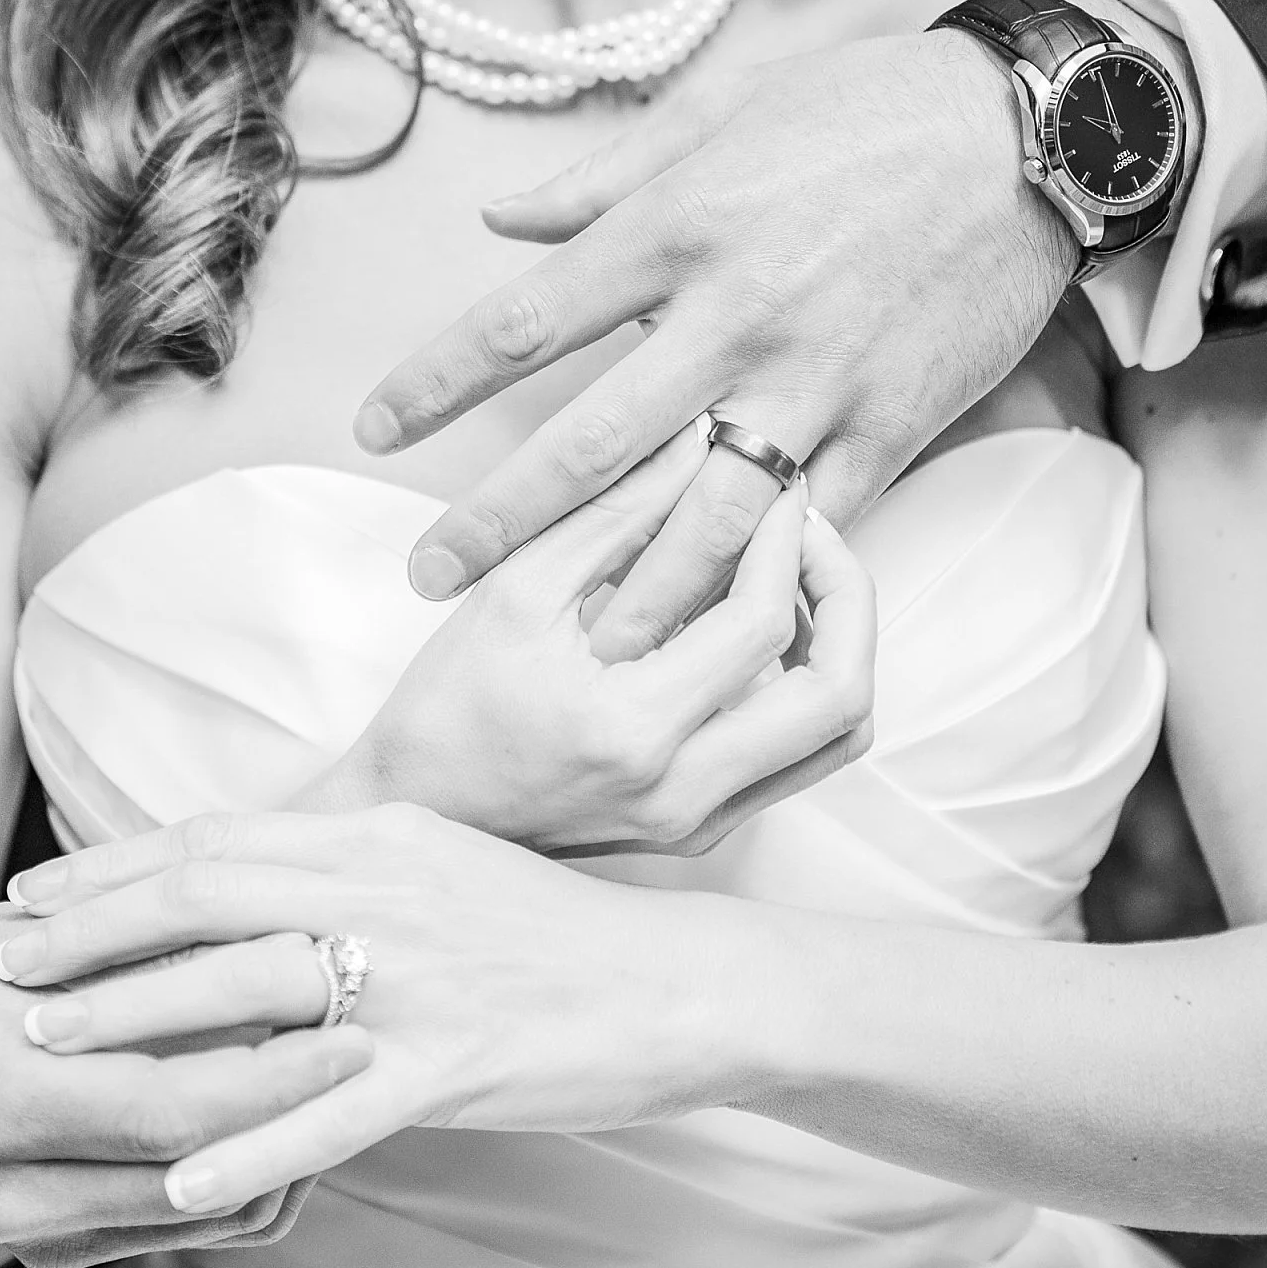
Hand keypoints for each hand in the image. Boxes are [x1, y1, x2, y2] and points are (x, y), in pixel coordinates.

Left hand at [0, 806, 729, 1210]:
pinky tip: (176, 1182)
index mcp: (382, 837)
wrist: (685, 983)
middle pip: (207, 894)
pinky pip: (331, 1110)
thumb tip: (252, 883)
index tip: (33, 895)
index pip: (218, 839)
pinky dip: (248, 1146)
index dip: (114, 867)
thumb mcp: (449, 870)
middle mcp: (388, 889)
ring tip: (47, 1050)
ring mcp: (421, 976)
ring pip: (249, 988)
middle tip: (2, 966)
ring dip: (136, 1018)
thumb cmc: (561, 937)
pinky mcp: (456, 1062)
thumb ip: (352, 871)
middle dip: (91, 930)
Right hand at [0, 903, 372, 1267]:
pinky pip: (180, 1232)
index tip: (351, 1029)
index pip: (169, 1110)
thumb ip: (158, 963)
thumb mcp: (46, 945)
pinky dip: (245, 1178)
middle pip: (196, 1178)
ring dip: (284, 1154)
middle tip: (365, 1052)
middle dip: (297, 1119)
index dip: (275, 1077)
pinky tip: (283, 1119)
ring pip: (202, 1218)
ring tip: (335, 1080)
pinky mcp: (47, 1251)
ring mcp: (19, 1236)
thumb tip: (296, 954)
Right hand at [318, 425, 874, 855]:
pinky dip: (808, 692)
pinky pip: (799, 761)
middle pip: (839, 697)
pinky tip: (768, 636)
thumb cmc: (448, 706)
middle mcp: (683, 793)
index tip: (774, 485)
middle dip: (849, 596)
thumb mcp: (517, 591)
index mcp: (633, 732)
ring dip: (842, 650)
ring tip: (801, 580)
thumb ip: (613, 512)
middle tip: (812, 532)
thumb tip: (695, 438)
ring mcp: (699, 821)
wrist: (417, 814)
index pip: (762, 624)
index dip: (783, 541)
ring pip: (837, 739)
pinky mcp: (702, 828)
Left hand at [354, 31, 1075, 654]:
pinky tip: (718, 635)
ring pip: (702, 517)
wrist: (1033, 132)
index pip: (524, 319)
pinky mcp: (890, 427)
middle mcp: (733, 317)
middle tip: (428, 578)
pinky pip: (814, 527)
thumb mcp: (725, 112)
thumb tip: (500, 217)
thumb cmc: (865, 110)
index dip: (435, 378)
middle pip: (590, 444)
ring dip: (631, 594)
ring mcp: (815, 383)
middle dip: (499, 521)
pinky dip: (765, 584)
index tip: (372, 423)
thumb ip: (605, 179)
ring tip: (574, 649)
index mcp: (677, 228)